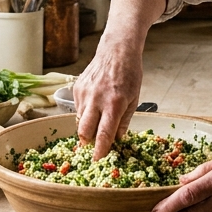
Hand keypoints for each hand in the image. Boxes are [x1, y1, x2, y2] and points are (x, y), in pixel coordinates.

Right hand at [74, 35, 142, 158]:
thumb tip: (117, 140)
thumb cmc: (129, 74)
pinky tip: (94, 105)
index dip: (100, 150)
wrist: (116, 50)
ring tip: (97, 121)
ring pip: (79, 121)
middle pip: (84, 131)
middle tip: (93, 146)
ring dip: (86, 127)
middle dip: (87, 143)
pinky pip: (78, 108)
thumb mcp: (134, 99)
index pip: (104, 134)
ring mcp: (84, 93)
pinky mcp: (77, 88)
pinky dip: (85, 113)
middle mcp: (96, 99)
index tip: (98, 161)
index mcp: (114, 104)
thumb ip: (124, 121)